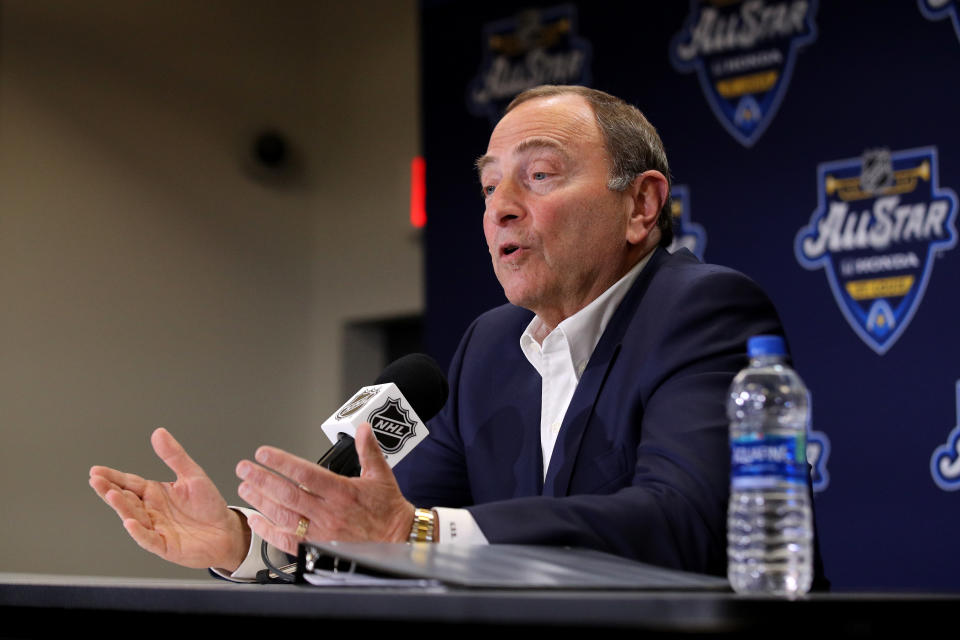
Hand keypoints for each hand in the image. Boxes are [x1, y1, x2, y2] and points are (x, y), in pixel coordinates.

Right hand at [89, 428, 249, 570]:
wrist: (226, 531)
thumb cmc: (208, 505)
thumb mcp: (193, 475)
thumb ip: (175, 456)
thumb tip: (159, 432)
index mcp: (154, 493)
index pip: (129, 483)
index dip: (112, 477)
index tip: (96, 471)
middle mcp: (151, 510)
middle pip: (126, 499)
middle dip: (110, 490)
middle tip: (96, 480)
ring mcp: (155, 528)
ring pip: (134, 517)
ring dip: (122, 507)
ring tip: (112, 495)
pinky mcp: (164, 545)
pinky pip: (148, 539)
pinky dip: (139, 532)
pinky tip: (130, 522)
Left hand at [236, 423, 414, 554]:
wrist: (398, 540)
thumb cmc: (388, 509)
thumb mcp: (381, 475)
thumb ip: (368, 450)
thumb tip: (363, 428)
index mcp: (342, 491)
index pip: (305, 473)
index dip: (281, 462)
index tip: (263, 453)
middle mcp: (328, 512)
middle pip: (287, 494)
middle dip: (261, 479)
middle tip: (244, 468)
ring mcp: (320, 532)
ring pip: (282, 516)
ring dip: (260, 501)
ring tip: (245, 488)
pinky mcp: (317, 547)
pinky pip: (286, 541)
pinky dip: (268, 531)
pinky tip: (255, 519)